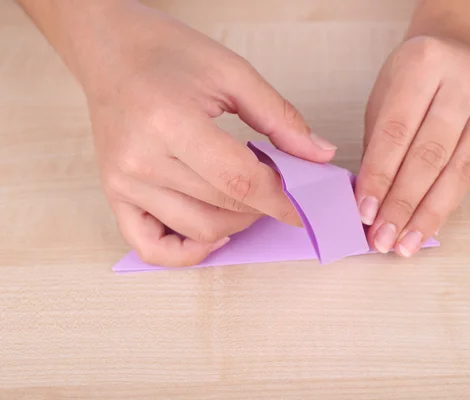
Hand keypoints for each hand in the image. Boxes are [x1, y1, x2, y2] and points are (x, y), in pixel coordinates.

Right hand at [85, 5, 336, 265]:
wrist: (111, 51)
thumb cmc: (167, 54)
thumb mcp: (233, 73)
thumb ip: (280, 117)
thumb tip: (319, 155)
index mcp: (170, 122)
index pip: (239, 181)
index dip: (281, 198)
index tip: (304, 202)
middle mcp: (142, 160)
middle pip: (222, 207)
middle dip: (264, 205)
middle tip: (279, 186)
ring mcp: (124, 183)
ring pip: (198, 229)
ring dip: (237, 224)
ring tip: (249, 198)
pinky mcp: (115, 195)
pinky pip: (151, 247)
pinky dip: (187, 253)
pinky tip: (214, 234)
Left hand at [355, 36, 469, 256]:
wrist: (461, 47)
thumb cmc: (414, 76)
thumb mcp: (385, 96)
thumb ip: (379, 143)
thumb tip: (369, 201)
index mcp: (423, 64)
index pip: (397, 132)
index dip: (380, 176)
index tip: (364, 212)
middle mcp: (463, 81)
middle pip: (429, 155)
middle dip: (402, 204)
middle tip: (383, 238)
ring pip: (457, 171)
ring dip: (427, 215)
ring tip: (405, 245)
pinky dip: (446, 205)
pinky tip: (427, 227)